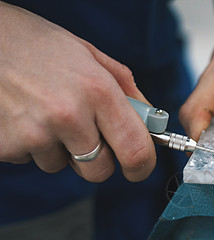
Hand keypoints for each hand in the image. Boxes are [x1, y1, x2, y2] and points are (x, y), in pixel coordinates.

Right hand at [0, 2, 155, 181]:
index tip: (138, 167)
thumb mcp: (88, 54)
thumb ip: (124, 88)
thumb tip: (148, 120)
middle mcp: (69, 115)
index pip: (135, 150)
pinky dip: (33, 145)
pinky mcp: (6, 144)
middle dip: (98, 159)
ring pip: (63, 166)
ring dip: (60, 149)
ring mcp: (35, 133)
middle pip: (100, 171)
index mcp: (98, 91)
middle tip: (86, 134)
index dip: (142, 166)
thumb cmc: (35, 42)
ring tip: (45, 112)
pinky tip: (25, 115)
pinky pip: (32, 160)